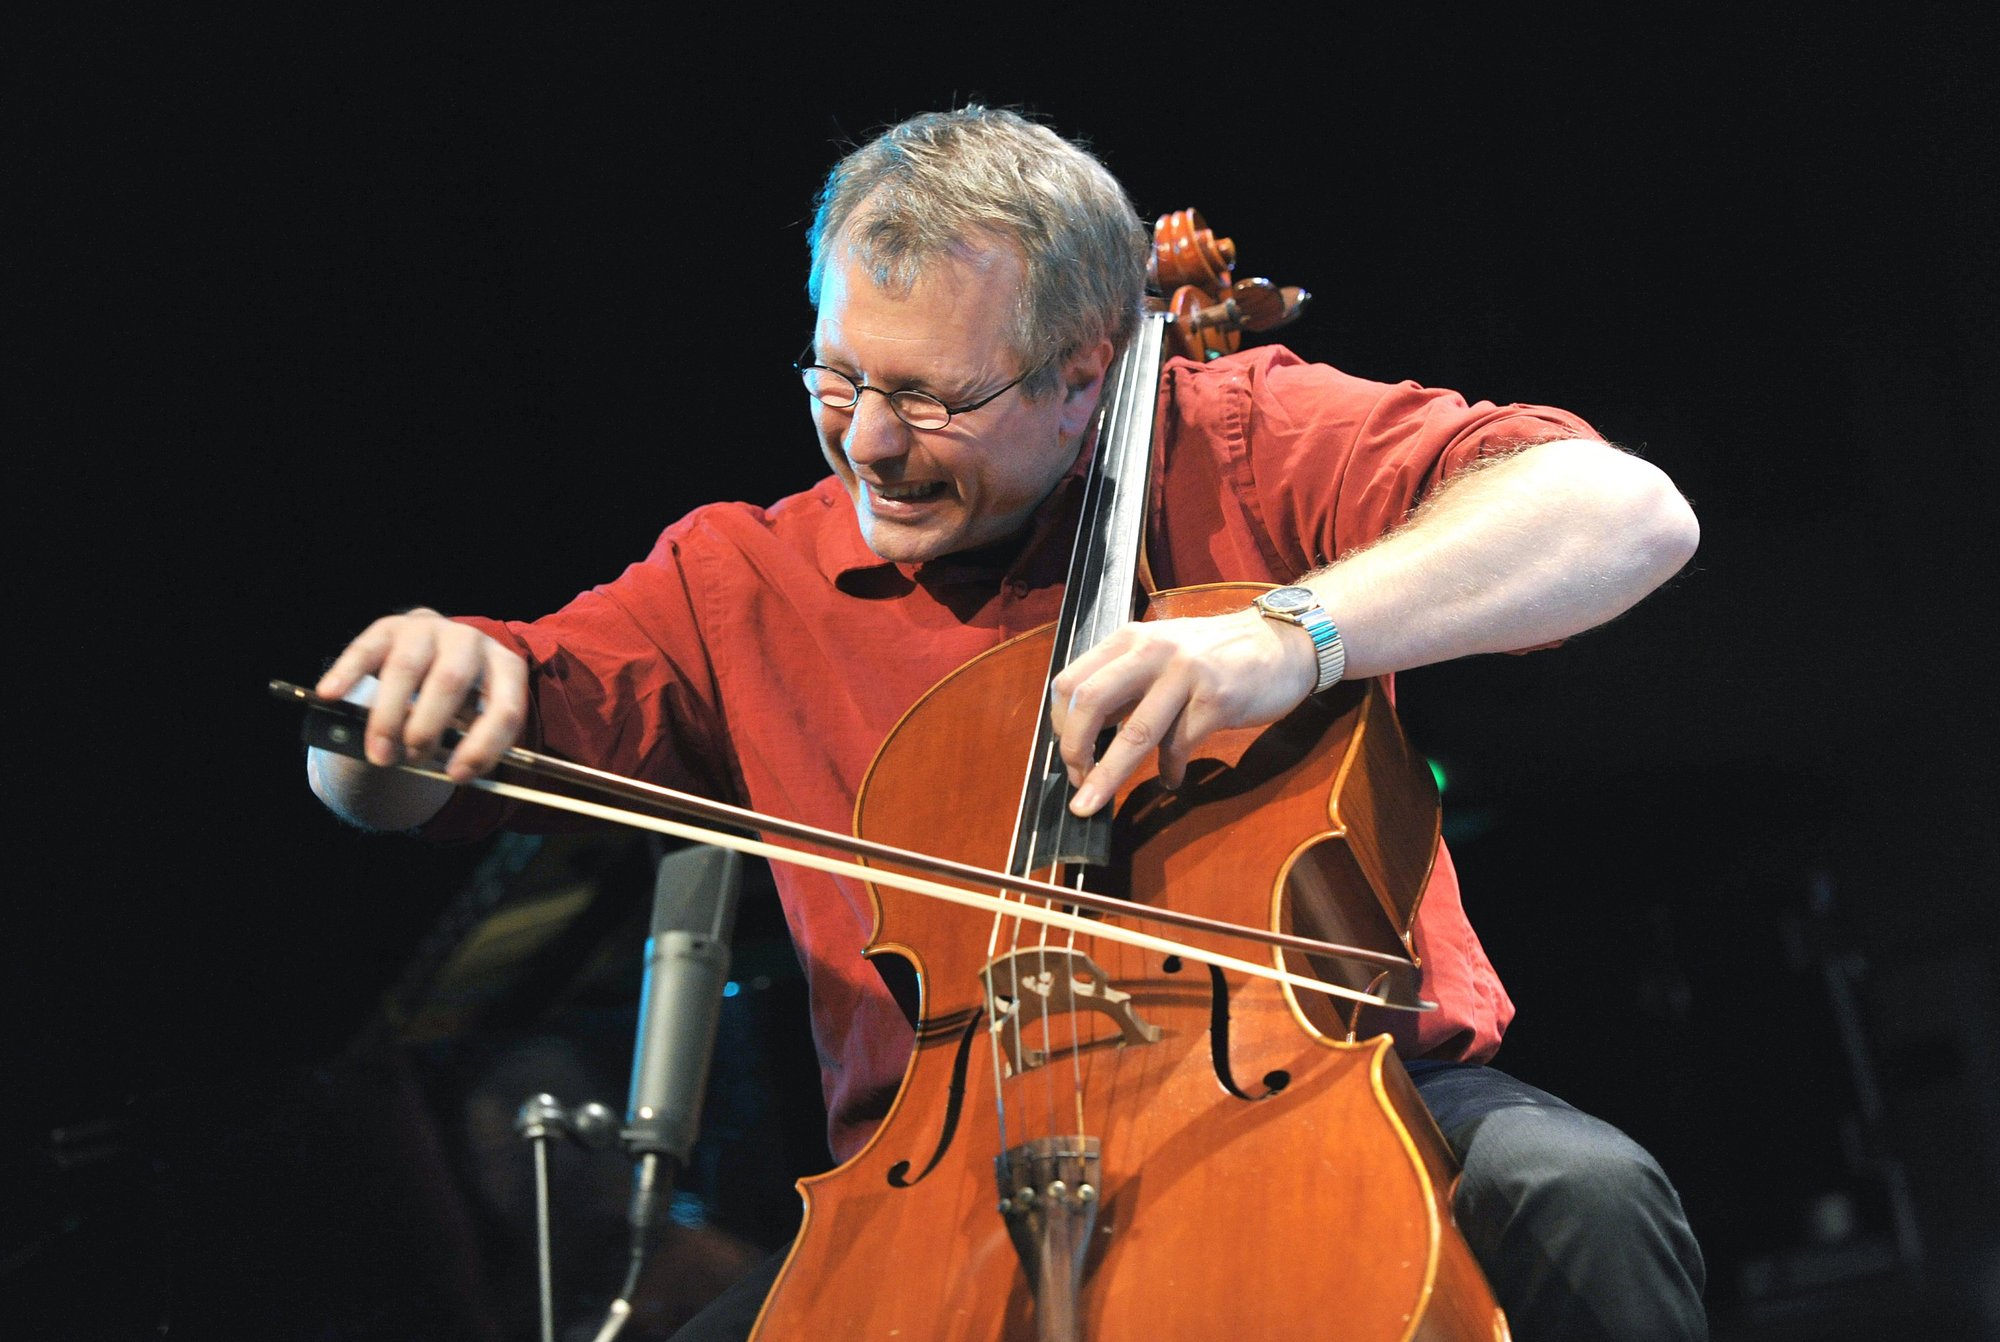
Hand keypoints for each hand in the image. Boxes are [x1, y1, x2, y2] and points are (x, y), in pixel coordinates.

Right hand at [315, 607, 527, 782]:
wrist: (432, 655)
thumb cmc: (457, 702)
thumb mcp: (471, 720)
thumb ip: (463, 743)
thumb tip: (450, 773)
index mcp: (504, 666)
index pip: (505, 707)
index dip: (483, 746)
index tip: (456, 776)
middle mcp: (471, 640)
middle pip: (450, 681)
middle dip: (427, 728)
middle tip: (410, 759)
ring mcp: (429, 629)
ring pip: (406, 669)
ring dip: (388, 717)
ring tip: (380, 754)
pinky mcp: (389, 627)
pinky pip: (365, 650)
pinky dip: (346, 675)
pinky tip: (329, 695)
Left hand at [1047, 606, 1317, 815]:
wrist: (1282, 644)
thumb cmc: (1215, 656)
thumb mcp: (1161, 652)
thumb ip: (1125, 683)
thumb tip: (1084, 734)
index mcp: (1129, 639)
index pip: (1071, 681)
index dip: (1061, 725)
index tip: (1068, 754)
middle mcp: (1152, 650)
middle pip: (1091, 703)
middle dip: (1074, 750)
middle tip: (1076, 782)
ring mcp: (1186, 674)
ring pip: (1133, 733)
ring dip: (1107, 777)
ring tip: (1093, 803)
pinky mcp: (1217, 699)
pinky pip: (1179, 746)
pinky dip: (1169, 771)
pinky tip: (1171, 779)